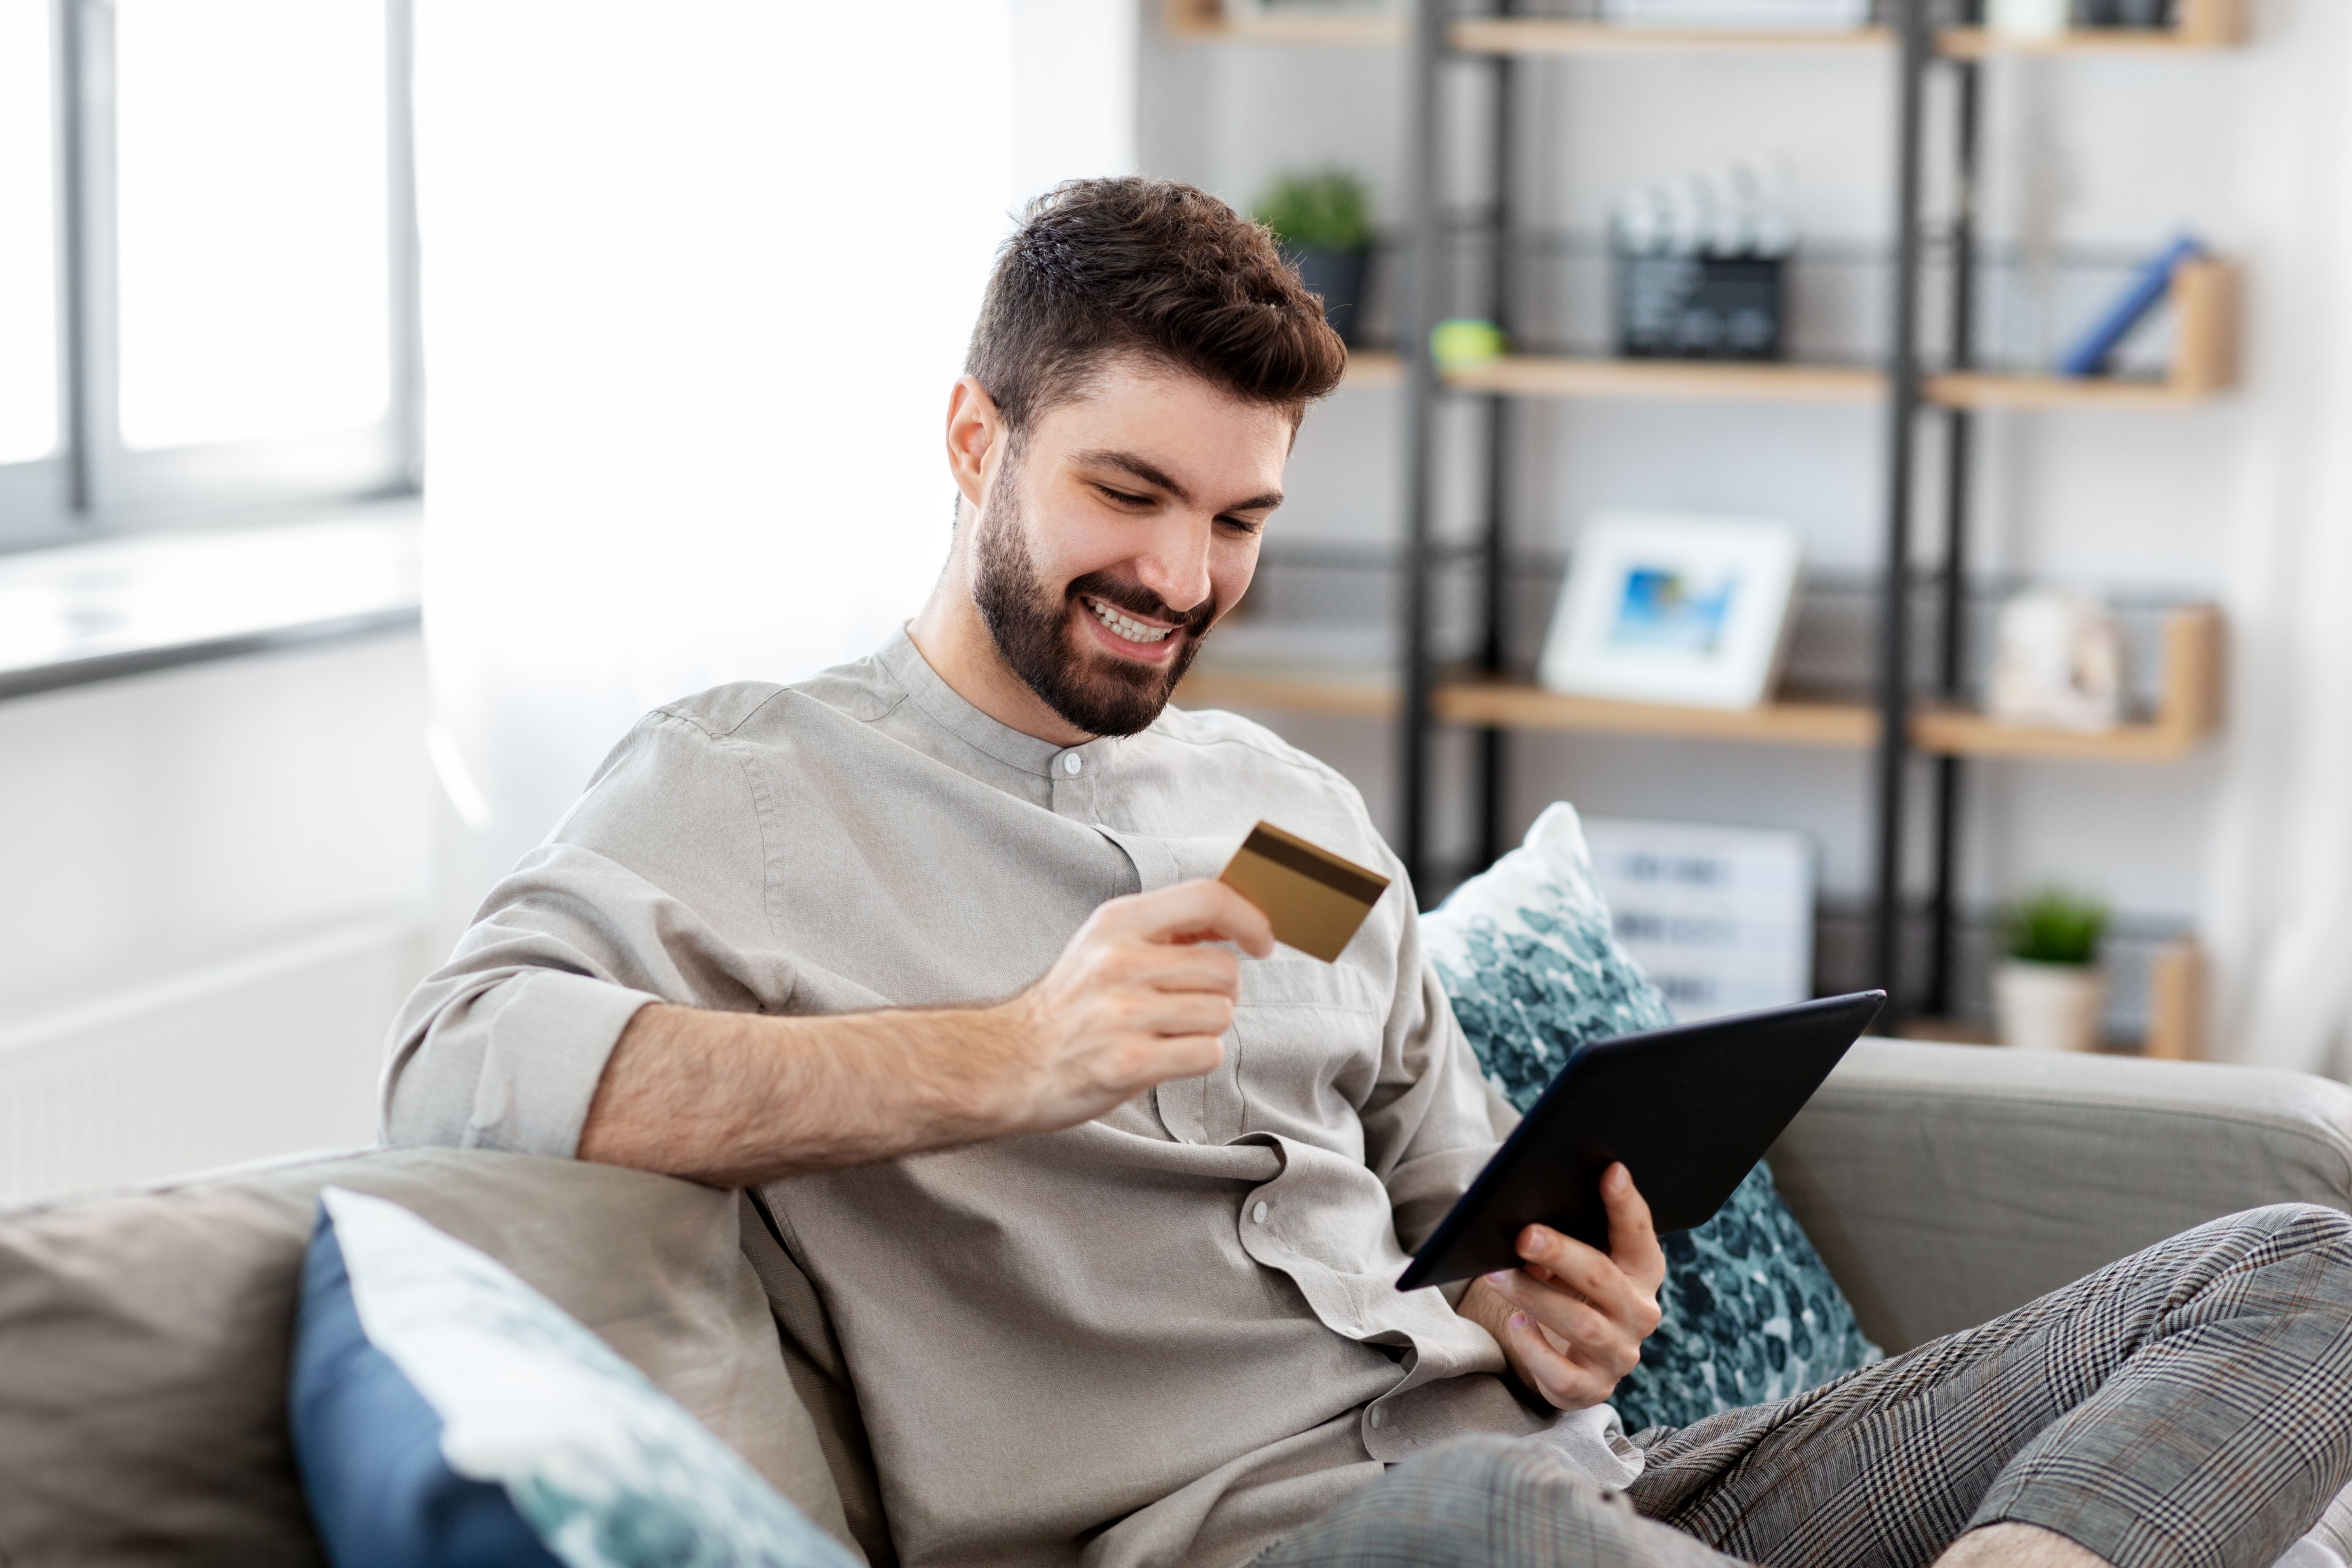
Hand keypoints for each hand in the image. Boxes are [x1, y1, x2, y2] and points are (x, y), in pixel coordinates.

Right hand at [984, 878, 1274, 1136]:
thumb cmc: (1068, 1007)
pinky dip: (1195, 1058)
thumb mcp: (1104, 945)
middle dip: (1220, 993)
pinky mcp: (1128, 1062)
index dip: (1249, 919)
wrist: (1010, 1063)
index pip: (1208, 898)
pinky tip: (1161, 1056)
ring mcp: (1123, 1013)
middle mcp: (1120, 961)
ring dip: (1205, 1029)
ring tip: (1163, 1032)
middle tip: (1186, 1004)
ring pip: (1220, 1014)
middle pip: (1225, 969)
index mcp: (1117, 922)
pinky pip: (1206, 1053)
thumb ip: (1163, 928)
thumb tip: (1233, 917)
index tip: (1261, 941)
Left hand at [1460, 1162, 1665, 1409]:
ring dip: (1533, 1296)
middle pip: (1602, 1278)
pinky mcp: (1592, 1388)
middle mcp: (1639, 1312)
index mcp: (1641, 1270)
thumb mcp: (1573, 1262)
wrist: (1570, 1357)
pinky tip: (1515, 1324)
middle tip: (1523, 1235)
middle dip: (1561, 1253)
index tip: (1610, 1170)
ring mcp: (1619, 1354)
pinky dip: (1533, 1348)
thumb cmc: (1569, 1291)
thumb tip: (1524, 1224)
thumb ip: (1564, 1239)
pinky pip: (1562, 1373)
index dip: (1626, 1203)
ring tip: (1496, 1275)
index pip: (1638, 1233)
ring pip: (1579, 1324)